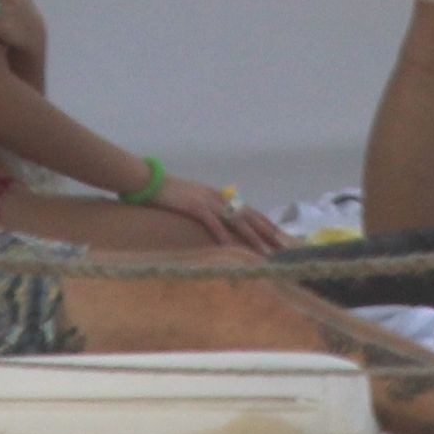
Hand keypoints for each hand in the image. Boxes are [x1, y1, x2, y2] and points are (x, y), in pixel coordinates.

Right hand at [150, 175, 287, 254]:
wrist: (152, 181)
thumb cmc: (172, 194)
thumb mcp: (195, 201)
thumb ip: (209, 210)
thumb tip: (220, 224)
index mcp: (220, 197)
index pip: (248, 210)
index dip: (264, 223)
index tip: (278, 235)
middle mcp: (218, 198)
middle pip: (248, 216)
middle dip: (266, 232)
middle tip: (281, 246)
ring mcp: (208, 202)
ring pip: (236, 220)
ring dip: (251, 237)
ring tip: (263, 251)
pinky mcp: (194, 207)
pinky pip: (212, 222)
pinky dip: (222, 234)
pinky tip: (231, 247)